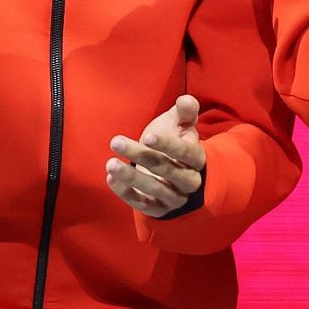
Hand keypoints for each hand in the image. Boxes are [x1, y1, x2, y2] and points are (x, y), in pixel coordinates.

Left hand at [107, 96, 205, 216]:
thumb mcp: (180, 124)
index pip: (187, 153)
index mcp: (197, 158)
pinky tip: (111, 179)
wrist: (174, 174)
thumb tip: (186, 100)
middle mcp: (189, 181)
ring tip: (110, 164)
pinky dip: (126, 193)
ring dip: (131, 176)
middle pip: (168, 170)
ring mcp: (174, 198)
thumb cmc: (175, 142)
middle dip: (141, 156)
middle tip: (115, 141)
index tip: (148, 136)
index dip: (169, 146)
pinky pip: (143, 204)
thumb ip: (185, 112)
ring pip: (155, 189)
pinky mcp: (158, 209)